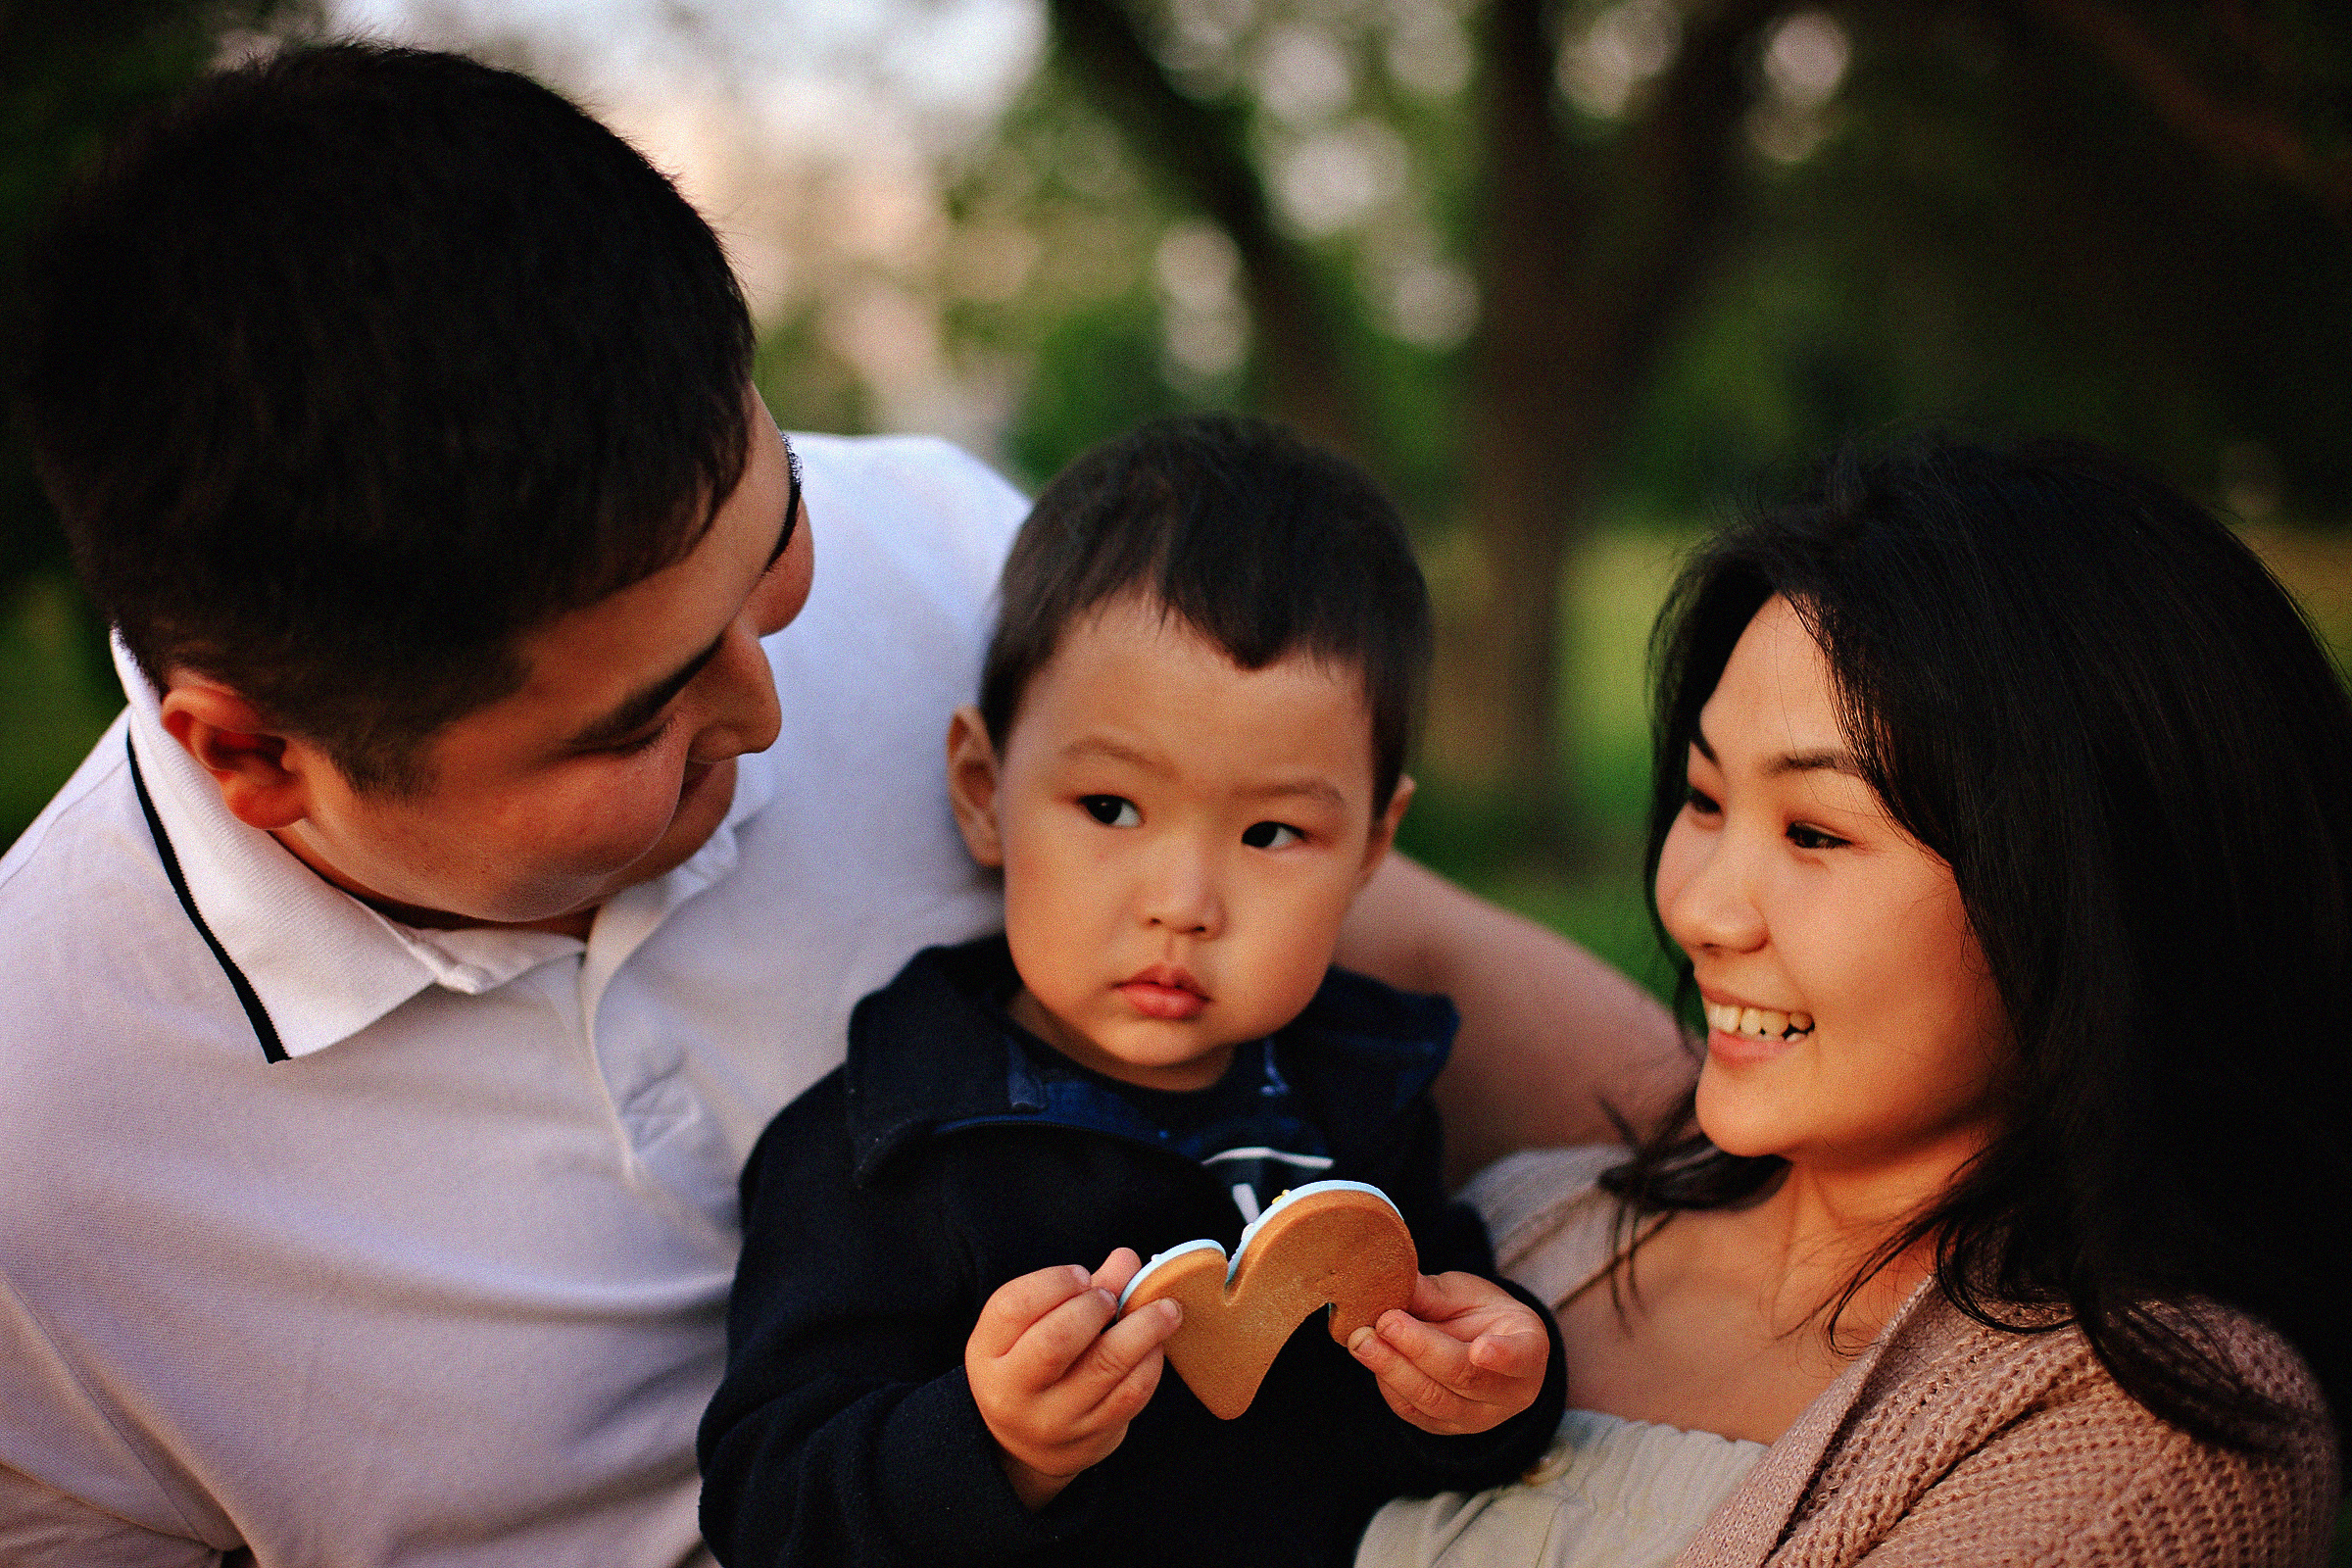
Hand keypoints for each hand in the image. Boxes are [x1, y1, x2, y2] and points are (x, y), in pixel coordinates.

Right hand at [965, 1248, 1182, 1509]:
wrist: (1029, 1442)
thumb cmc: (1033, 1363)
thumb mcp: (1034, 1324)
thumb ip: (1079, 1288)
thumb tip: (1127, 1258)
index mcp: (989, 1353)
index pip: (1013, 1307)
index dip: (1055, 1282)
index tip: (1081, 1275)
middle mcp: (1013, 1391)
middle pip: (1056, 1340)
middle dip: (1094, 1307)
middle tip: (1112, 1298)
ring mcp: (1053, 1420)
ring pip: (1104, 1366)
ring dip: (1143, 1328)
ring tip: (1165, 1309)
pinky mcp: (1091, 1438)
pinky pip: (1131, 1394)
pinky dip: (1151, 1361)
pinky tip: (1156, 1345)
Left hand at [1346, 1271, 1550, 1435]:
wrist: (1481, 1346)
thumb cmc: (1479, 1314)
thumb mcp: (1467, 1293)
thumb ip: (1436, 1294)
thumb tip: (1394, 1283)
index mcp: (1529, 1349)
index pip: (1522, 1356)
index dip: (1503, 1355)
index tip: (1481, 1349)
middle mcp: (1510, 1393)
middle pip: (1464, 1377)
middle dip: (1419, 1349)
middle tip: (1384, 1321)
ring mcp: (1479, 1418)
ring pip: (1434, 1401)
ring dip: (1393, 1369)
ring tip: (1363, 1340)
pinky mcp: (1446, 1429)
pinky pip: (1414, 1413)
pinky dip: (1388, 1384)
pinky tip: (1370, 1357)